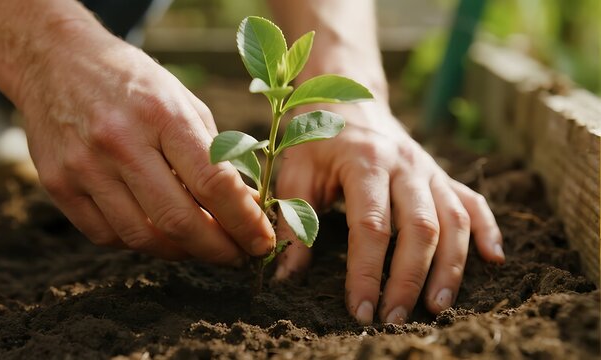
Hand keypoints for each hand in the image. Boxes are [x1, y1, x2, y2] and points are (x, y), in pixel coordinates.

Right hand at [18, 29, 274, 263]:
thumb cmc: (132, 82)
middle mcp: (120, 142)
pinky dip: (141, 243)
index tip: (262, 242)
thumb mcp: (182, 101)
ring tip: (202, 247)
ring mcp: (83, 166)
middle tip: (238, 256)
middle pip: (178, 221)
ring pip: (142, 237)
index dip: (245, 221)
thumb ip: (213, 154)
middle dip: (218, 250)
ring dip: (181, 252)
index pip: (214, 183)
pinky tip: (159, 234)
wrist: (54, 60)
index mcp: (161, 114)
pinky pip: (107, 236)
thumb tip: (244, 205)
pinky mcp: (58, 184)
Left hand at [274, 101, 503, 324]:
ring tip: (437, 307)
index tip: (360, 309)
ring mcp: (429, 168)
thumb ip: (294, 223)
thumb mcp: (295, 174)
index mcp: (365, 162)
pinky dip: (487, 230)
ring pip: (454, 219)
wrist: (346, 98)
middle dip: (409, 279)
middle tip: (394, 318)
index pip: (371, 226)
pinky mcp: (442, 173)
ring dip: (451, 267)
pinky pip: (473, 201)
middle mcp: (405, 164)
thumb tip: (286, 277)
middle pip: (420, 227)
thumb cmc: (316, 139)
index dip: (366, 272)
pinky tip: (494, 259)